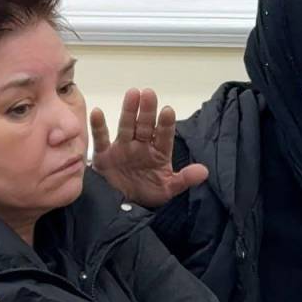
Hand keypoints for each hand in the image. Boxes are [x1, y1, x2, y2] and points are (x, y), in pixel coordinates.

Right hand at [90, 88, 207, 208]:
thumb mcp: (168, 188)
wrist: (123, 207)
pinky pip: (102, 139)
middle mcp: (141, 146)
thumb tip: (204, 171)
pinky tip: (97, 112)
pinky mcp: (104, 155)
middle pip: (145, 126)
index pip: (164, 135)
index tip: (168, 111)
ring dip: (129, 111)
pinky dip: (99, 126)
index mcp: (158, 152)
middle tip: (149, 93)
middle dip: (147, 111)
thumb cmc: (147, 193)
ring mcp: (122, 148)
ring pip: (126, 127)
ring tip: (132, 94)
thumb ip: (185, 179)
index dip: (165, 124)